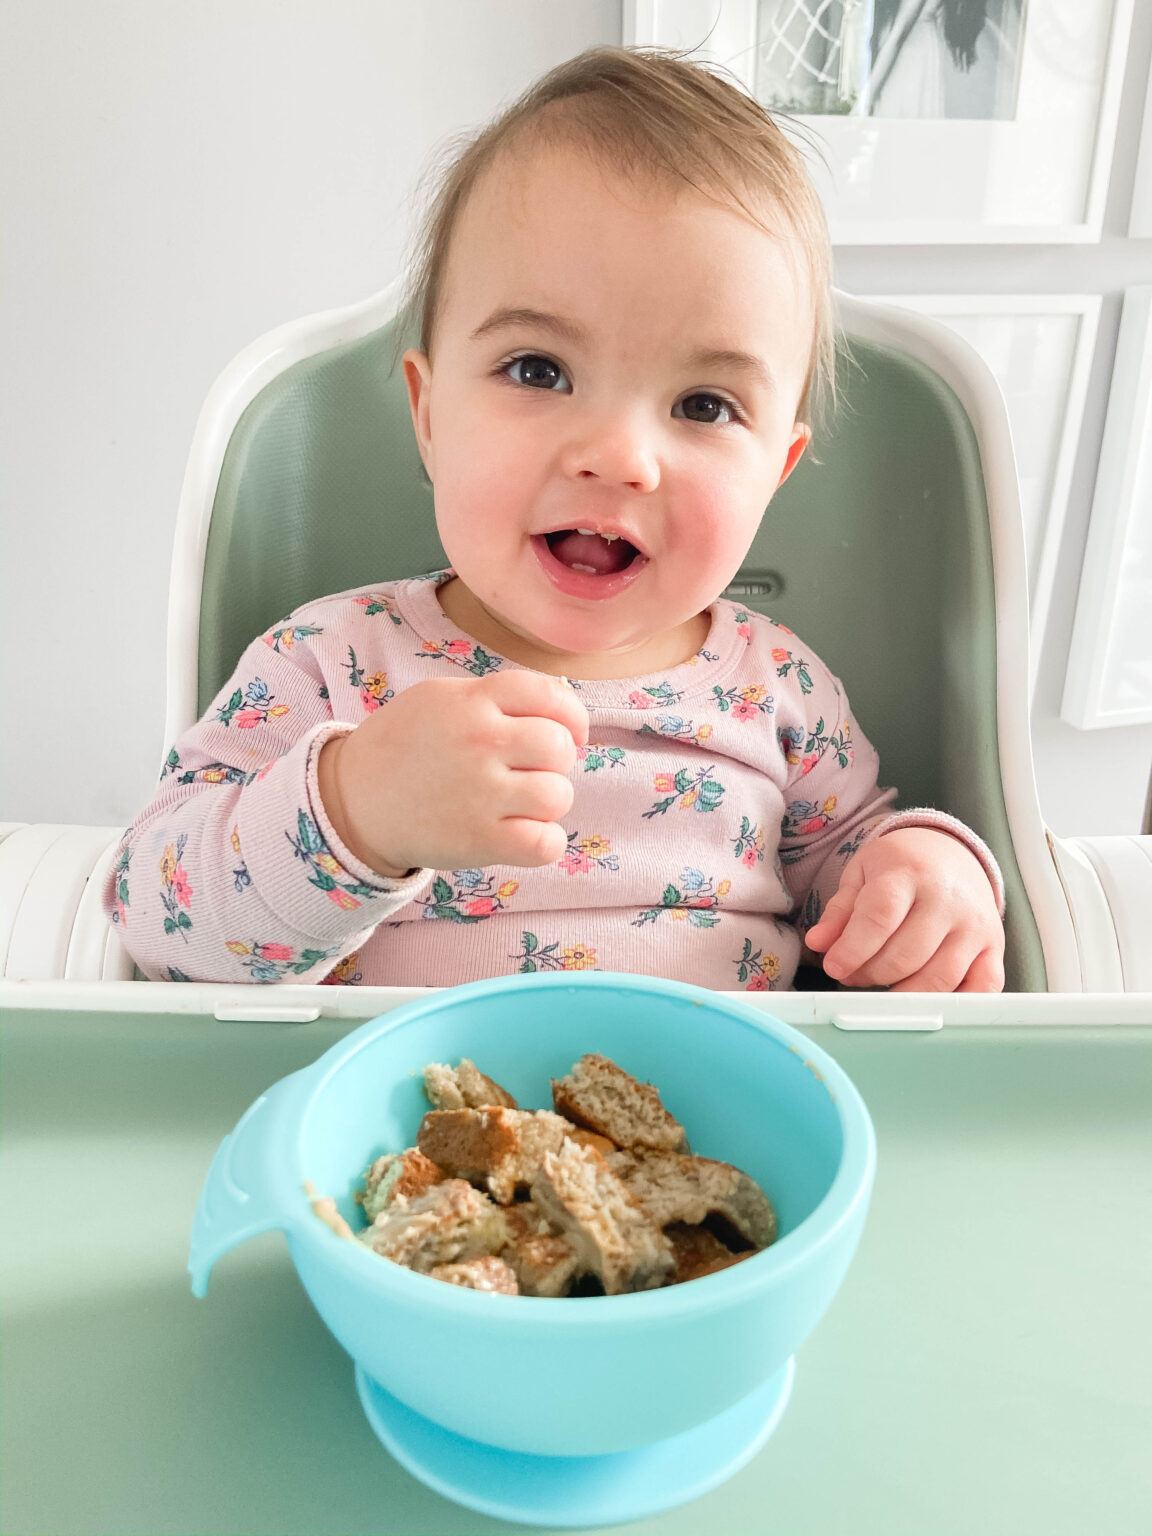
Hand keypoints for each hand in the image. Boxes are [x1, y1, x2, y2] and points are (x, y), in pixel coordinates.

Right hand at [317, 672, 588, 878]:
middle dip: (556, 761)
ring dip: (548, 802)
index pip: (550, 695)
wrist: (351, 801)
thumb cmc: (402, 748)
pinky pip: (546, 843)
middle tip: (531, 771)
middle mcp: (481, 741)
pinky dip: (545, 842)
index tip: (569, 732)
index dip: (571, 716)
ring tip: (521, 804)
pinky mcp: (479, 840)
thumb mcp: (439, 699)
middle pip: (560, 747)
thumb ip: (494, 699)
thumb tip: (559, 713)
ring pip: (558, 795)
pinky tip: (525, 835)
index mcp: (472, 701)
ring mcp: (481, 793)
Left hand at [804, 827, 1004, 991]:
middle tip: (852, 973)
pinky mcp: (995, 946)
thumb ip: (839, 912)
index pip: (880, 917)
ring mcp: (976, 924)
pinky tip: (927, 998)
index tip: (834, 966)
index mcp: (908, 872)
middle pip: (906, 955)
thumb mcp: (861, 875)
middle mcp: (948, 898)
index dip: (852, 949)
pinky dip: (956, 1003)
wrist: (950, 851)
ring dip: (902, 993)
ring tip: (882, 982)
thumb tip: (818, 944)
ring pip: (939, 979)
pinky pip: (983, 988)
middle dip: (870, 973)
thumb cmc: (900, 866)